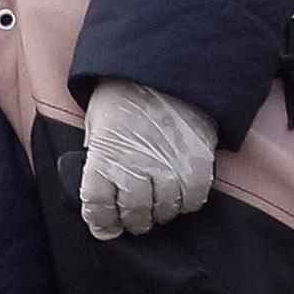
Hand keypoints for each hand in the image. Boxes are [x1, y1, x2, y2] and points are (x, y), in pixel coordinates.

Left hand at [78, 80, 217, 237]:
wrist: (162, 66)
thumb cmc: (123, 95)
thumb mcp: (96, 125)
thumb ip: (98, 160)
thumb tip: (101, 192)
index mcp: (104, 158)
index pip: (98, 208)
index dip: (101, 222)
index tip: (105, 227)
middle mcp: (136, 168)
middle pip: (134, 214)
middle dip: (132, 221)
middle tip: (135, 218)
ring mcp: (168, 167)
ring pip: (165, 210)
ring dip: (160, 212)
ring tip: (158, 204)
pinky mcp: (197, 162)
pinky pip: (193, 198)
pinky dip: (186, 201)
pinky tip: (180, 193)